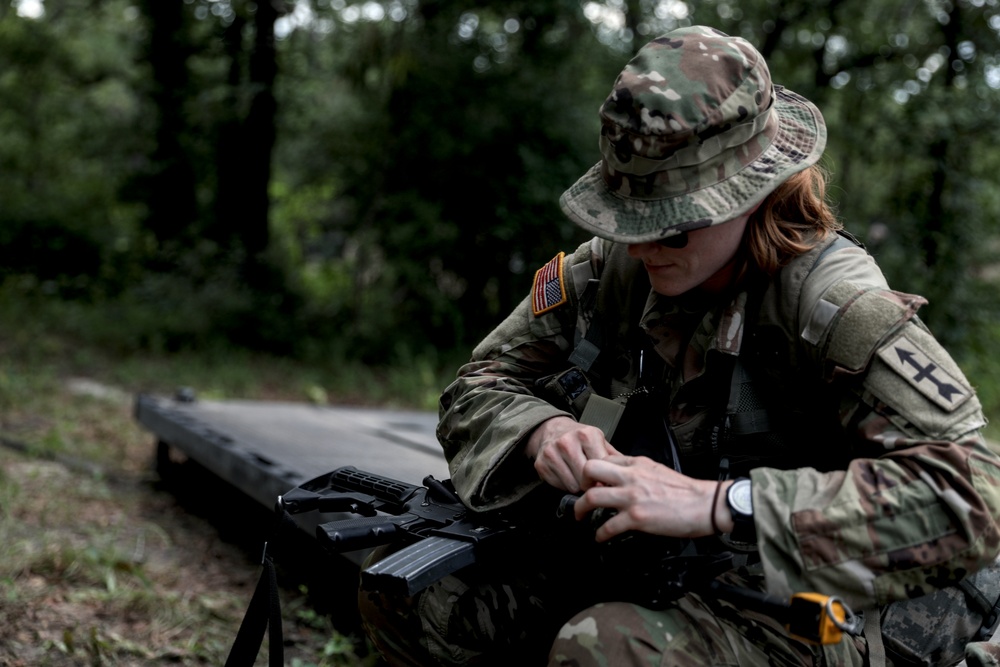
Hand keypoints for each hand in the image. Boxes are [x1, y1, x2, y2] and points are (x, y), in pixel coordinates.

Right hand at [525, 416, 620, 492]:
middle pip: (586, 479)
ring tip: (579, 477)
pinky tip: (567, 475)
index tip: (605, 480)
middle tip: (592, 481)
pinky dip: (565, 485)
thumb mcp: (599, 440)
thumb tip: (628, 474)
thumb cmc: (578, 437)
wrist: (552, 429)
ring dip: (578, 486)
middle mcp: (567, 442)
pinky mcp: (541, 464)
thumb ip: (614, 457)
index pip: (600, 467)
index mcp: (586, 435)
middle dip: (591, 484)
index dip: (605, 478)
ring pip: (572, 485)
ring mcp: (552, 453)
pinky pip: (559, 486)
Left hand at [573, 455, 734, 541]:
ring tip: (580, 516)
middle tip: (580, 494)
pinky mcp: (637, 517)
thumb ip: (638, 471)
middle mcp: (631, 477)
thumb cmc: (686, 491)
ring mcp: (632, 497)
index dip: (594, 472)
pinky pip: (608, 526)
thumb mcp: (657, 470)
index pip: (604, 459)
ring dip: (581, 509)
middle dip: (580, 483)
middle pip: (590, 470)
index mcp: (637, 464)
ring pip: (592, 497)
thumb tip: (623, 476)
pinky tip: (600, 536)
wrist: (705, 505)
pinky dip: (600, 533)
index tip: (590, 482)